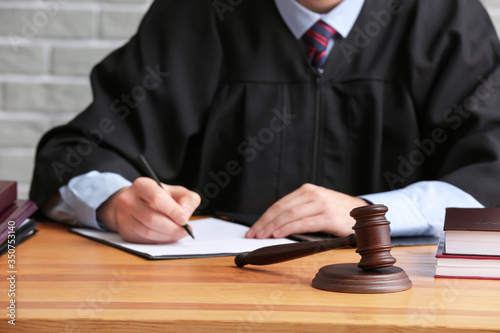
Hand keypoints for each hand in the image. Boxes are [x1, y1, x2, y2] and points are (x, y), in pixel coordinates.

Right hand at [97, 177, 200, 243]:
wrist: (138, 203)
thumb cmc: (161, 198)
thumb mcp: (177, 192)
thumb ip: (187, 199)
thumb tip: (185, 213)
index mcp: (142, 185)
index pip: (157, 198)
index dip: (172, 211)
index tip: (184, 219)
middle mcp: (128, 200)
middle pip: (152, 219)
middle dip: (172, 227)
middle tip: (185, 230)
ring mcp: (124, 217)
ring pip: (148, 232)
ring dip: (167, 236)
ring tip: (179, 233)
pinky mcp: (125, 231)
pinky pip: (145, 240)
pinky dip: (160, 241)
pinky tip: (168, 236)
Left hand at [245, 184, 367, 238]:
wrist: (364, 213)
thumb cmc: (336, 213)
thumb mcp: (316, 207)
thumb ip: (299, 212)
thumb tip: (274, 227)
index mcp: (307, 191)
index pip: (280, 204)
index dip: (264, 217)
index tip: (254, 228)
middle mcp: (313, 194)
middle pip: (282, 208)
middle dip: (265, 222)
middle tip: (253, 234)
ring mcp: (321, 204)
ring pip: (290, 214)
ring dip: (273, 226)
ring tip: (262, 235)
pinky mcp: (329, 216)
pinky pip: (304, 222)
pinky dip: (289, 228)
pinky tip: (278, 233)